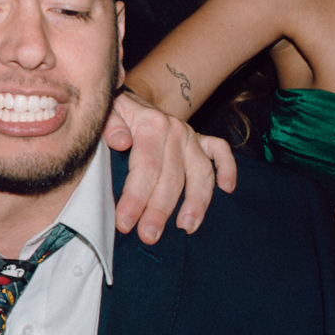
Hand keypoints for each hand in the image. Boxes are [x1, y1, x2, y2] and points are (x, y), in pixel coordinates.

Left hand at [103, 90, 235, 242]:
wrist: (131, 100)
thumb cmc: (116, 114)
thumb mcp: (106, 113)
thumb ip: (110, 125)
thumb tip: (121, 142)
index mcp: (151, 125)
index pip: (146, 167)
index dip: (136, 198)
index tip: (125, 223)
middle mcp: (175, 130)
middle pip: (172, 177)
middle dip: (160, 210)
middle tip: (149, 235)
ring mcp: (191, 136)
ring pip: (201, 172)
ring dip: (197, 202)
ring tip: (187, 228)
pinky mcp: (202, 140)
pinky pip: (221, 152)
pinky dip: (227, 169)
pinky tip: (227, 190)